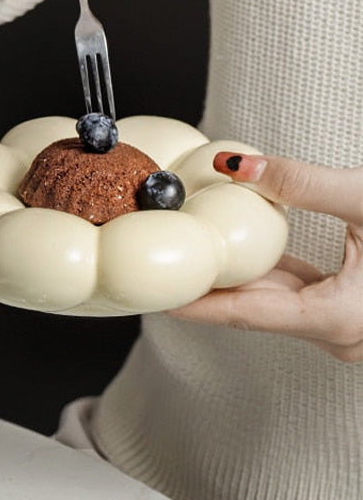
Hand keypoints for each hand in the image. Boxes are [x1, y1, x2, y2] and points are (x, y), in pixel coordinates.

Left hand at [170, 152, 362, 362]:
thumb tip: (235, 165)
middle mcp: (337, 334)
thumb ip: (302, 183)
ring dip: (234, 280)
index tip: (155, 296)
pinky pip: (294, 295)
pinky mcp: (345, 311)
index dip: (196, 303)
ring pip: (273, 302)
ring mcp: (342, 326)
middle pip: (252, 308)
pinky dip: (267, 275)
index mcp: (338, 319)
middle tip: (163, 268)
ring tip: (191, 258)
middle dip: (207, 288)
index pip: (244, 313)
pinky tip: (236, 256)